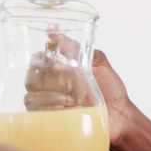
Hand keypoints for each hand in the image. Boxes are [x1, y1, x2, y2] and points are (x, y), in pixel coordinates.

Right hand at [23, 33, 135, 148]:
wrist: (120, 116)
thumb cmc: (111, 91)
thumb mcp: (98, 63)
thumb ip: (77, 48)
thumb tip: (55, 31)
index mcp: (60, 70)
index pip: (37, 59)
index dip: (42, 58)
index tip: (56, 62)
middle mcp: (51, 86)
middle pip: (30, 77)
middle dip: (48, 77)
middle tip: (68, 81)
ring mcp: (49, 103)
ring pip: (30, 95)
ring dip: (51, 94)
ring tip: (72, 98)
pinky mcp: (50, 119)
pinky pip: (36, 113)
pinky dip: (50, 108)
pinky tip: (66, 107)